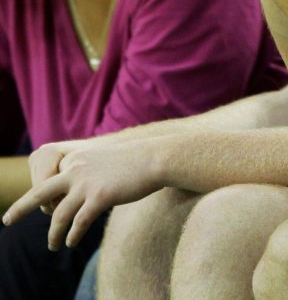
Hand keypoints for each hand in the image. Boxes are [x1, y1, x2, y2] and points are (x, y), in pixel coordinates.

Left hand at [2, 141, 162, 250]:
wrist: (156, 158)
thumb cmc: (134, 162)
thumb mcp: (104, 161)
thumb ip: (87, 173)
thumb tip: (77, 194)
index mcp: (75, 159)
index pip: (50, 183)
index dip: (48, 200)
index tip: (47, 210)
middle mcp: (76, 169)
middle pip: (40, 193)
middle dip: (20, 208)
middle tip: (7, 220)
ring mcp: (87, 183)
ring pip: (59, 215)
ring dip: (53, 234)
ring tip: (53, 246)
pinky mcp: (100, 197)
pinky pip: (79, 223)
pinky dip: (73, 235)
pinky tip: (71, 243)